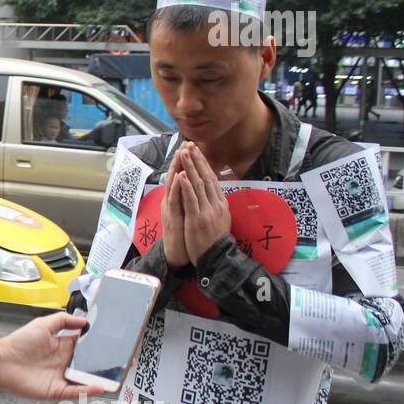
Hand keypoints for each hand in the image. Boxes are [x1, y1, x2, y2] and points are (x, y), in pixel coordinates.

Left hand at [0, 312, 109, 399]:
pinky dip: (88, 390)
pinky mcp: (55, 391)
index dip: (100, 344)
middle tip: (124, 361)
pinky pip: (75, 392)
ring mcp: (61, 377)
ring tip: (118, 377)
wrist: (1, 361)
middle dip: (106, 363)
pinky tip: (100, 387)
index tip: (115, 342)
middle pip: (89, 364)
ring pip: (86, 380)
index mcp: (62, 346)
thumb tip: (84, 320)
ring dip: (101, 379)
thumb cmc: (19, 342)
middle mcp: (64, 362)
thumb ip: (63, 320)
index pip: (86, 345)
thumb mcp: (43, 325)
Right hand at [162, 147, 189, 267]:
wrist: (176, 253)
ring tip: (181, 153)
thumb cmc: (183, 233)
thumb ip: (189, 199)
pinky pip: (175, 200)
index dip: (185, 161)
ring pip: (173, 185)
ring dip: (177, 168)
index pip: (181, 175)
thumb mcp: (187, 212)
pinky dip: (177, 187)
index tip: (191, 146)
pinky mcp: (172, 217)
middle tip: (186, 143)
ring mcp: (170, 208)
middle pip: (174, 176)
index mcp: (176, 199)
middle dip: (181, 159)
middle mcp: (171, 201)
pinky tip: (180, 177)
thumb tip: (196, 186)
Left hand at [177, 144, 230, 264]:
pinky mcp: (198, 219)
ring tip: (184, 154)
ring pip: (198, 185)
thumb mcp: (220, 218)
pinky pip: (192, 200)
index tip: (197, 151)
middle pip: (206, 178)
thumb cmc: (214, 239)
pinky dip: (187, 187)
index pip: (212, 179)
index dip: (204, 164)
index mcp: (221, 203)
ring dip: (191, 168)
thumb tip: (212, 191)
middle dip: (197, 160)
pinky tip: (182, 176)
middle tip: (190, 145)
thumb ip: (216, 204)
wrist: (217, 258)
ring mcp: (208, 211)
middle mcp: (216, 204)